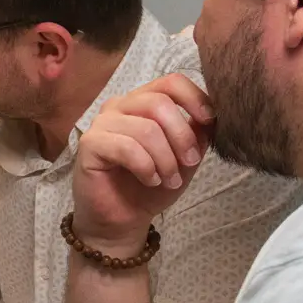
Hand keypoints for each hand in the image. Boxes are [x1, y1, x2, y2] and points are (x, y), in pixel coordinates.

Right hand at [73, 74, 214, 253]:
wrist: (123, 220)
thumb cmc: (152, 186)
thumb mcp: (185, 159)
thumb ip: (197, 135)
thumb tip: (212, 117)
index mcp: (143, 102)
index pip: (170, 82)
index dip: (194, 98)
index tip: (209, 121)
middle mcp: (121, 106)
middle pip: (159, 103)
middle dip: (182, 136)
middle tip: (190, 163)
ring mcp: (103, 123)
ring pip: (145, 128)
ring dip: (166, 159)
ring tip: (170, 180)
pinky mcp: (90, 144)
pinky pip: (126, 147)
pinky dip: (146, 167)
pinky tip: (151, 180)